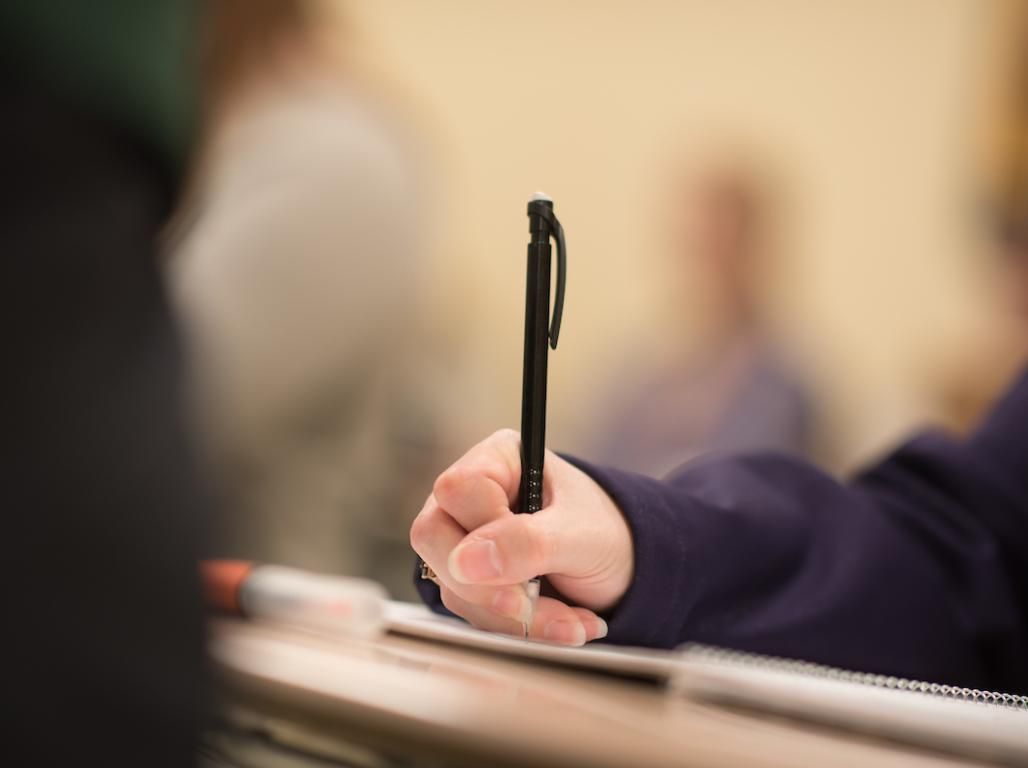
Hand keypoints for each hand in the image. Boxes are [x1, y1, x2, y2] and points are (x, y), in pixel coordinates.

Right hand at [409, 429, 633, 644]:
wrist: (626, 567)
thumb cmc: (606, 531)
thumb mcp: (579, 534)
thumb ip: (528, 542)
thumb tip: (466, 562)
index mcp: (497, 459)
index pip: (457, 491)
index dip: (484, 531)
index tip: (529, 560)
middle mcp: (471, 495)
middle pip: (434, 536)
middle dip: (487, 586)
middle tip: (532, 604)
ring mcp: (464, 538)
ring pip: (452, 584)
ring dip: (514, 615)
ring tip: (572, 620)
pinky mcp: (470, 578)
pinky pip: (471, 610)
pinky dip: (518, 626)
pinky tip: (562, 622)